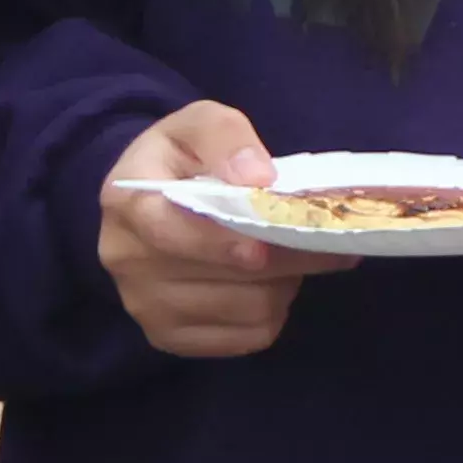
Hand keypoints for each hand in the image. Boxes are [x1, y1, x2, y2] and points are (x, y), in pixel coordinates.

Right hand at [98, 102, 350, 356]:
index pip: (175, 234)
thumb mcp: (195, 124)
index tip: (271, 237)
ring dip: (285, 283)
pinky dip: (272, 311)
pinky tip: (269, 283)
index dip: (226, 242)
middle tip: (333, 240)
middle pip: (230, 275)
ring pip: (250, 309)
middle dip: (289, 256)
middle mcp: (129, 262)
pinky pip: (249, 337)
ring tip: (288, 255)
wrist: (143, 203)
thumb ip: (225, 136)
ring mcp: (148, 307)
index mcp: (129, 205)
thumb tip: (258, 177)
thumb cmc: (177, 160)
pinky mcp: (170, 338)